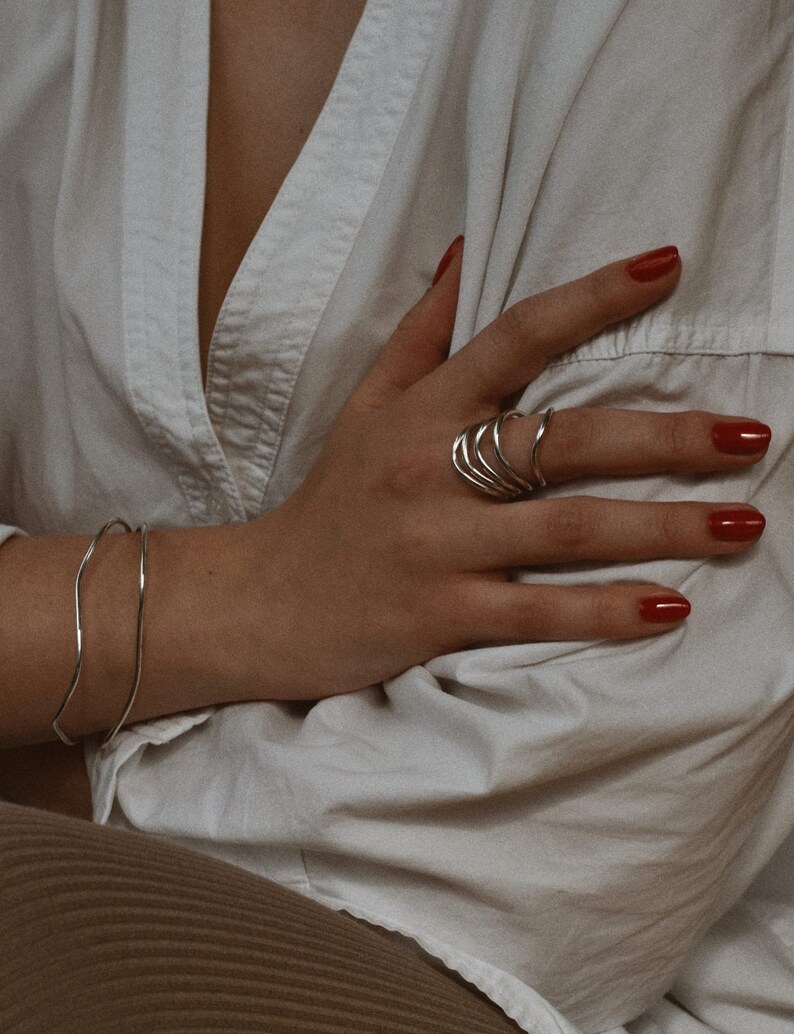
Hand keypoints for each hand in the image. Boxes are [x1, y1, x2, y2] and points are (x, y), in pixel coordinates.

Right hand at [243, 242, 768, 698]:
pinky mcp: (437, 614)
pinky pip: (534, 613)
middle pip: (563, 441)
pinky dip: (602, 612)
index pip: (514, 337)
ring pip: (563, 529)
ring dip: (660, 527)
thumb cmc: (328, 501)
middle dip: (664, 438)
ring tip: (740, 523)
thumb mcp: (365, 407)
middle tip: (750, 435)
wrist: (259, 601)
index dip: (592, 298)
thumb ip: (421, 332)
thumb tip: (463, 249)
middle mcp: (430, 470)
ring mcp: (436, 545)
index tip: (668, 267)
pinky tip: (667, 608)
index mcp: (421, 412)